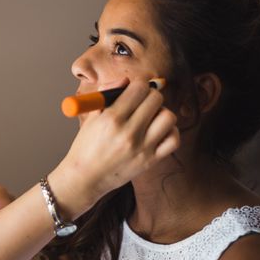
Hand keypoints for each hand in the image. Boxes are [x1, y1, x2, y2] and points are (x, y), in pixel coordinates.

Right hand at [51, 79, 179, 216]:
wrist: (85, 178)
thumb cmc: (86, 146)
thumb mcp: (91, 116)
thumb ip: (108, 94)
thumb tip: (126, 81)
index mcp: (111, 118)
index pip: (139, 88)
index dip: (138, 85)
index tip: (134, 90)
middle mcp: (128, 132)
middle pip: (156, 99)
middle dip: (150, 96)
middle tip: (142, 103)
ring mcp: (142, 148)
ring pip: (168, 117)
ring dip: (161, 112)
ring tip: (150, 117)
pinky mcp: (151, 160)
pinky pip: (174, 139)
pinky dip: (170, 131)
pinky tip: (158, 131)